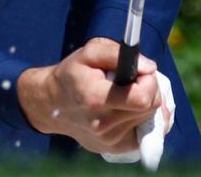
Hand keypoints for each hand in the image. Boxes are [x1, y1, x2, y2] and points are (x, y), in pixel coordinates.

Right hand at [16, 37, 162, 153]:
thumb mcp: (88, 53)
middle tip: (132, 81)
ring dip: (143, 103)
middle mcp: (103, 124)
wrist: (51, 103)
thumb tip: (150, 67)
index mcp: (95, 98)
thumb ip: (117, 53)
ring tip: (123, 94)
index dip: (149, 82)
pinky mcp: (114, 148)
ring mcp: (109, 139)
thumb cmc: (72, 74)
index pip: (143, 98)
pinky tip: (126, 109)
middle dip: (149, 89)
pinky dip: (140, 118)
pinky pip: (144, 132)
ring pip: (147, 118)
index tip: (139, 73)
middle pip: (150, 108)